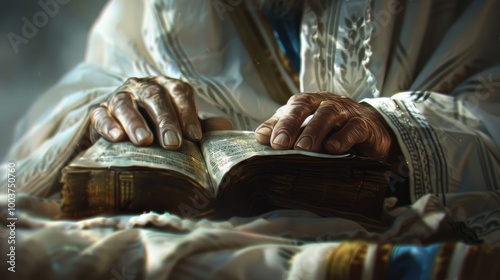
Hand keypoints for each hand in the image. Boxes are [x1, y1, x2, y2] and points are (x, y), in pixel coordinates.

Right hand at [90, 76, 201, 148]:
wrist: (124, 136)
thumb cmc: (161, 129)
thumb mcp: (183, 126)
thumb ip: (202, 126)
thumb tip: (226, 127)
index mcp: (166, 87)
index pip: (179, 93)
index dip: (187, 113)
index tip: (194, 137)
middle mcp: (142, 87)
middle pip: (154, 97)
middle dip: (165, 120)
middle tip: (172, 143)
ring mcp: (119, 97)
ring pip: (125, 104)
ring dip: (135, 122)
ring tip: (144, 141)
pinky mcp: (98, 112)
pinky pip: (100, 115)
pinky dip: (108, 125)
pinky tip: (116, 138)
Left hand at [254, 92, 398, 159]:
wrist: (372, 130)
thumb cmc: (332, 129)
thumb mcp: (306, 128)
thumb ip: (282, 129)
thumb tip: (260, 136)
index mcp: (309, 103)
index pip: (291, 107)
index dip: (279, 123)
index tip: (268, 141)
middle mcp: (325, 103)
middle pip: (306, 105)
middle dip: (291, 124)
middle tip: (280, 144)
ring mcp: (346, 112)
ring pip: (329, 114)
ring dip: (315, 131)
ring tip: (303, 148)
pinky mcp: (364, 125)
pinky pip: (354, 128)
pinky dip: (343, 137)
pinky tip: (333, 149)